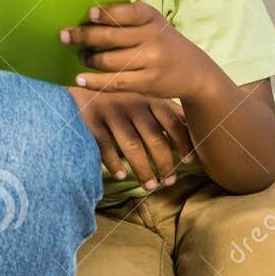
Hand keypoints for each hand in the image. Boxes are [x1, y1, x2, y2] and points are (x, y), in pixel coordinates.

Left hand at [59, 0, 217, 104]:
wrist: (196, 72)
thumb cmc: (164, 42)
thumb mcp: (154, 24)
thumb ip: (129, 19)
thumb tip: (87, 17)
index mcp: (152, 17)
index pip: (127, 12)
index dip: (106, 13)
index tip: (89, 14)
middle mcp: (153, 37)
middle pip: (111, 37)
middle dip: (83, 36)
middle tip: (64, 36)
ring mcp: (151, 61)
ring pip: (110, 60)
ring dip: (89, 59)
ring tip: (80, 57)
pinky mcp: (148, 82)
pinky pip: (115, 82)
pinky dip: (94, 81)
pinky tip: (80, 79)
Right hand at [68, 86, 194, 190]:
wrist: (81, 89)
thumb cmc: (120, 98)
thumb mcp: (144, 97)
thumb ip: (166, 110)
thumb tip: (193, 126)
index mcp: (148, 98)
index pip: (172, 122)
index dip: (183, 143)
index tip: (188, 162)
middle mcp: (132, 104)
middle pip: (154, 138)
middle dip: (164, 163)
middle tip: (169, 182)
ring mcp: (111, 111)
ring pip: (132, 146)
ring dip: (143, 169)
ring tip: (150, 186)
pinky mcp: (91, 120)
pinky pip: (105, 146)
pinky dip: (114, 163)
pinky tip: (122, 176)